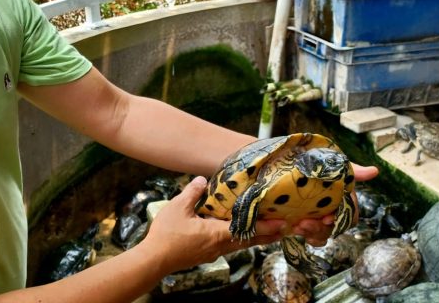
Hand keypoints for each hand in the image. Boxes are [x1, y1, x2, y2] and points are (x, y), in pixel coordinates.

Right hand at [139, 177, 285, 274]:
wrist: (155, 258)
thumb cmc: (167, 234)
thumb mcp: (178, 207)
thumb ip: (193, 192)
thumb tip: (203, 179)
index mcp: (217, 233)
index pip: (247, 230)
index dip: (266, 227)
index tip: (282, 223)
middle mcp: (219, 245)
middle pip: (248, 241)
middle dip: (266, 235)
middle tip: (283, 229)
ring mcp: (213, 252)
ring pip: (239, 245)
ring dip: (254, 239)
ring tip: (266, 232)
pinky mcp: (206, 255)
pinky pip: (229, 247)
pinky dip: (239, 241)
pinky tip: (236, 235)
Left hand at [288, 161, 379, 245]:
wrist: (296, 162)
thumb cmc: (319, 161)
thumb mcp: (334, 164)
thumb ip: (353, 171)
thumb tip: (374, 171)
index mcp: (344, 199)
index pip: (350, 216)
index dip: (340, 220)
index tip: (326, 219)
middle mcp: (335, 210)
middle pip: (335, 229)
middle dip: (320, 229)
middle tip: (304, 223)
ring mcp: (322, 216)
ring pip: (324, 234)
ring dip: (312, 233)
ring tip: (297, 226)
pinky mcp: (309, 220)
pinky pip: (313, 237)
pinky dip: (306, 236)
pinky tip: (295, 229)